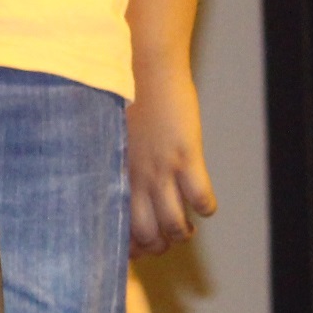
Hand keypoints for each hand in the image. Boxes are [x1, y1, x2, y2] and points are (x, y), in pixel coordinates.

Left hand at [125, 61, 215, 254]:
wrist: (142, 66)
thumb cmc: (122, 96)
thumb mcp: (106, 136)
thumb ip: (111, 163)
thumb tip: (114, 184)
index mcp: (112, 174)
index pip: (118, 227)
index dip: (131, 245)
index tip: (139, 246)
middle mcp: (135, 178)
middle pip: (148, 236)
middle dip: (159, 246)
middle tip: (165, 237)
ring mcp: (161, 169)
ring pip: (175, 227)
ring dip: (183, 232)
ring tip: (185, 225)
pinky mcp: (186, 156)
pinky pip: (202, 200)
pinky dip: (206, 207)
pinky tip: (202, 200)